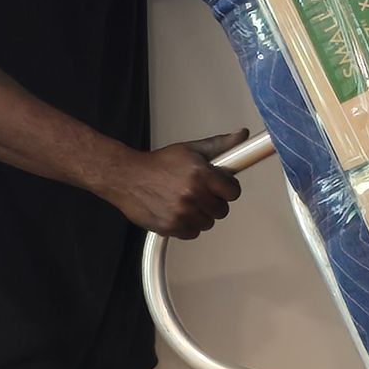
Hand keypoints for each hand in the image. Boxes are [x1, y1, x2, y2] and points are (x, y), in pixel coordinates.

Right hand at [107, 131, 246, 237]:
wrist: (126, 177)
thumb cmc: (158, 164)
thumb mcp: (191, 150)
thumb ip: (220, 145)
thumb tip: (241, 135)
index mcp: (201, 174)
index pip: (233, 192)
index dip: (227, 189)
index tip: (221, 187)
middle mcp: (193, 195)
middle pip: (222, 210)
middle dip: (213, 201)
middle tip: (199, 192)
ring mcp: (182, 213)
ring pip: (208, 223)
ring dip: (200, 214)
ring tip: (185, 201)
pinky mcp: (171, 227)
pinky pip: (192, 233)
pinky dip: (187, 225)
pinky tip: (177, 211)